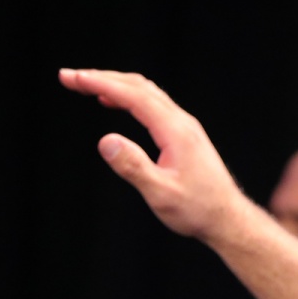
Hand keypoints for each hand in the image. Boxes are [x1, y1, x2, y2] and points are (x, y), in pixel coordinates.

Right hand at [58, 68, 256, 242]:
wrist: (228, 220)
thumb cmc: (197, 211)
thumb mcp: (161, 194)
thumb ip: (134, 167)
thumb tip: (106, 140)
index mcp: (176, 132)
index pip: (133, 96)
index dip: (99, 83)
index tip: (71, 78)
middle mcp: (182, 123)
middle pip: (139, 87)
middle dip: (102, 78)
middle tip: (69, 77)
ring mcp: (186, 128)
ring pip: (147, 93)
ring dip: (115, 84)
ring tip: (85, 85)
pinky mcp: (185, 136)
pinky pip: (154, 105)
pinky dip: (129, 97)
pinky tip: (113, 103)